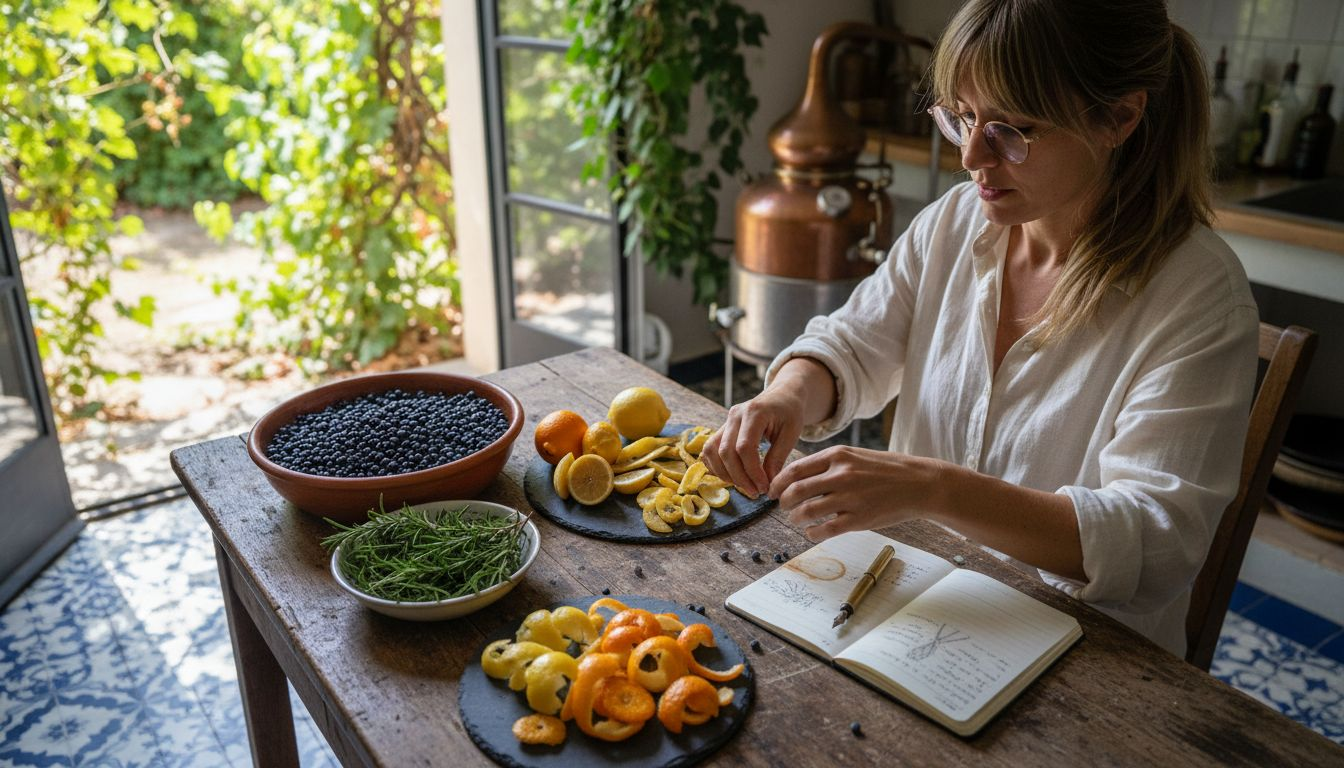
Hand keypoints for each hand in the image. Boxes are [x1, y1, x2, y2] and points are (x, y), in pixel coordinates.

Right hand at [700, 386, 805, 498]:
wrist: (782, 395)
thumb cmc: (789, 413)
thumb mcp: (791, 433)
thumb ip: (778, 458)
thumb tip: (768, 485)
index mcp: (754, 412)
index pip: (744, 447)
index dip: (752, 472)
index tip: (764, 487)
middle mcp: (734, 415)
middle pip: (725, 452)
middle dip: (739, 477)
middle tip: (756, 492)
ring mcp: (725, 421)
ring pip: (712, 451)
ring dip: (725, 474)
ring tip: (745, 487)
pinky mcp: (722, 429)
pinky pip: (709, 450)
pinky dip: (716, 466)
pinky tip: (733, 478)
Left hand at [768, 445, 947, 540]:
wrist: (920, 483)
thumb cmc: (887, 470)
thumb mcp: (856, 456)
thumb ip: (829, 464)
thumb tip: (797, 477)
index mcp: (838, 455)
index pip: (795, 469)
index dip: (778, 483)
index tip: (773, 491)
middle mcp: (841, 475)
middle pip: (796, 491)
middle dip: (783, 502)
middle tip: (783, 507)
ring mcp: (850, 497)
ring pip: (807, 511)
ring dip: (796, 518)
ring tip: (797, 519)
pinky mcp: (859, 519)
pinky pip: (825, 529)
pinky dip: (812, 532)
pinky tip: (812, 532)